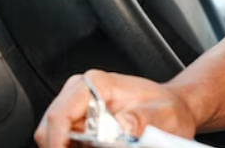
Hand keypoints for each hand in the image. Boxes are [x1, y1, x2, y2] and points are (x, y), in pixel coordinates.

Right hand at [34, 69, 196, 147]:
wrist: (173, 108)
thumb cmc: (166, 108)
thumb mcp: (158, 117)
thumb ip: (134, 122)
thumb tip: (113, 131)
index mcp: (97, 84)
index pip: (60, 115)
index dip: (57, 142)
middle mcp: (81, 92)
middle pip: (51, 128)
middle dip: (62, 147)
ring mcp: (78, 108)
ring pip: (56, 138)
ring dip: (70, 147)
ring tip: (100, 146)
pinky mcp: (80, 123)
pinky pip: (67, 142)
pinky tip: (95, 147)